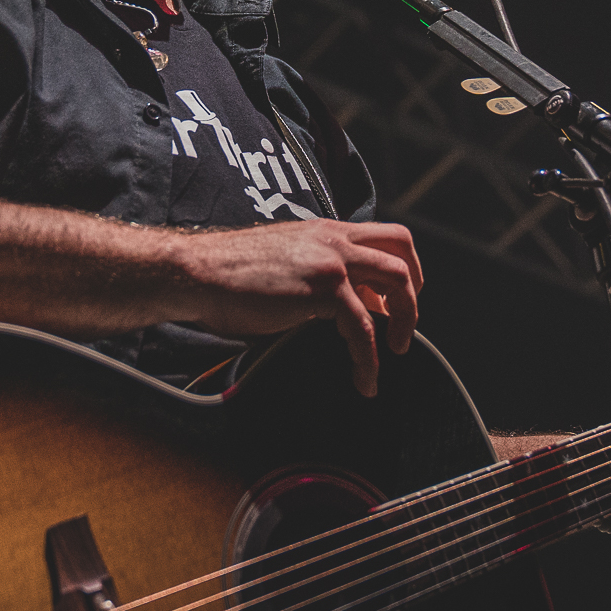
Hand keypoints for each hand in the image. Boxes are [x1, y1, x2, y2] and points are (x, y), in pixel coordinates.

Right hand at [175, 219, 423, 396]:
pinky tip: (364, 379)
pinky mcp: (322, 287)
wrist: (197, 272)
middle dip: (413, 291)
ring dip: (404, 321)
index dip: (398, 270)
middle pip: (402, 249)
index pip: (384, 237)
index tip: (387, 304)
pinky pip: (363, 326)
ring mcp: (331, 259)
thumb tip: (332, 306)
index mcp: (326, 231)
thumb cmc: (229, 275)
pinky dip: (369, 358)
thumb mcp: (283, 263)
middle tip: (403, 326)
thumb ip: (312, 274)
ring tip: (393, 352)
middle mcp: (335, 238)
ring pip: (397, 281)